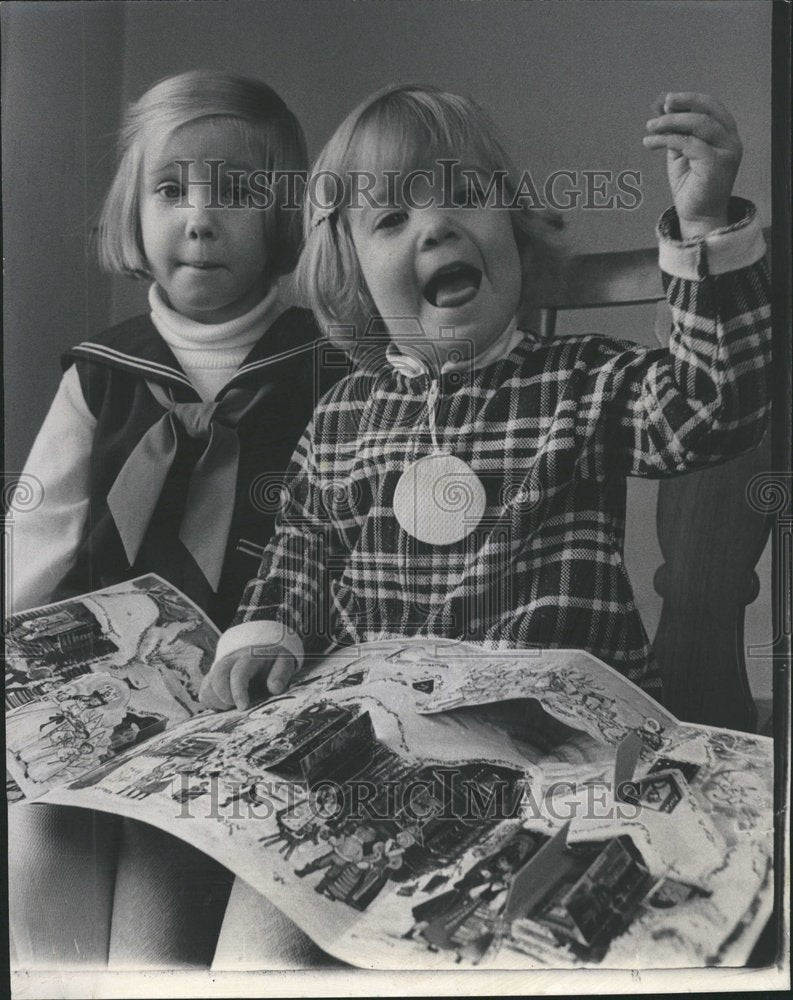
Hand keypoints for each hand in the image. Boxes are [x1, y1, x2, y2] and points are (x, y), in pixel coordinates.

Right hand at [198, 645, 297, 710]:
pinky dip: (211, 702)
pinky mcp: (213, 678)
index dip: (238, 691)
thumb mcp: (284, 662)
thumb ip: (281, 674)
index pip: (238, 672)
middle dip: (223, 696)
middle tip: (235, 707)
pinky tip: (226, 705)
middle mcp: (231, 661)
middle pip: (217, 675)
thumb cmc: (273, 661)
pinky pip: (204, 692)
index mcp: (250, 657)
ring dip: (216, 701)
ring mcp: (219, 669)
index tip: (243, 707)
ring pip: (207, 685)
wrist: (262, 652)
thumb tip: (274, 688)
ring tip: (231, 706)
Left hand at [643, 92, 741, 237]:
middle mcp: (731, 140)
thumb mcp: (680, 152)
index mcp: (725, 134)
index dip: (689, 100)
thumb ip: (675, 130)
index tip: (666, 100)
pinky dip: (667, 140)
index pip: (711, 106)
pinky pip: (689, 143)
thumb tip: (661, 105)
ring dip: (671, 122)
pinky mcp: (716, 164)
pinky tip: (650, 143)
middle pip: (707, 111)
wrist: (697, 216)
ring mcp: (727, 151)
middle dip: (682, 104)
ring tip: (650, 127)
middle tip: (660, 106)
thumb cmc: (690, 185)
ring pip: (699, 124)